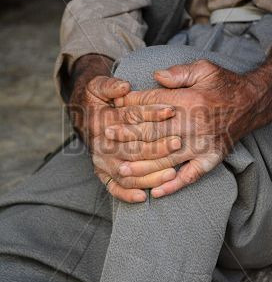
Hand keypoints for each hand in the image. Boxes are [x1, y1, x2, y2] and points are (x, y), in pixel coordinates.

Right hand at [69, 55, 180, 201]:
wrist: (83, 115)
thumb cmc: (97, 98)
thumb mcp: (99, 85)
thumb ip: (110, 85)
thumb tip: (124, 87)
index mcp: (102, 120)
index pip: (130, 117)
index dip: (152, 113)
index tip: (172, 110)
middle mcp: (100, 143)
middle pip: (132, 148)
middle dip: (157, 147)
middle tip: (178, 143)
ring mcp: (100, 160)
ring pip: (126, 171)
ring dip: (149, 174)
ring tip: (172, 173)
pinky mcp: (102, 172)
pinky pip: (113, 187)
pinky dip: (126, 194)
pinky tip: (143, 196)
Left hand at [108, 59, 256, 197]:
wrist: (251, 103)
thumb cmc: (223, 85)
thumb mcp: (203, 69)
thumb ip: (178, 73)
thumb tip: (155, 76)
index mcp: (188, 101)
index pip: (151, 106)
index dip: (129, 108)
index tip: (111, 112)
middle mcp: (193, 124)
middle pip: (153, 133)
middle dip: (127, 137)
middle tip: (105, 141)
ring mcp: (202, 145)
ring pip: (166, 159)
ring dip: (142, 166)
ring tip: (122, 171)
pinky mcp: (211, 158)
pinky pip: (191, 176)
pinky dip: (173, 186)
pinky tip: (156, 193)